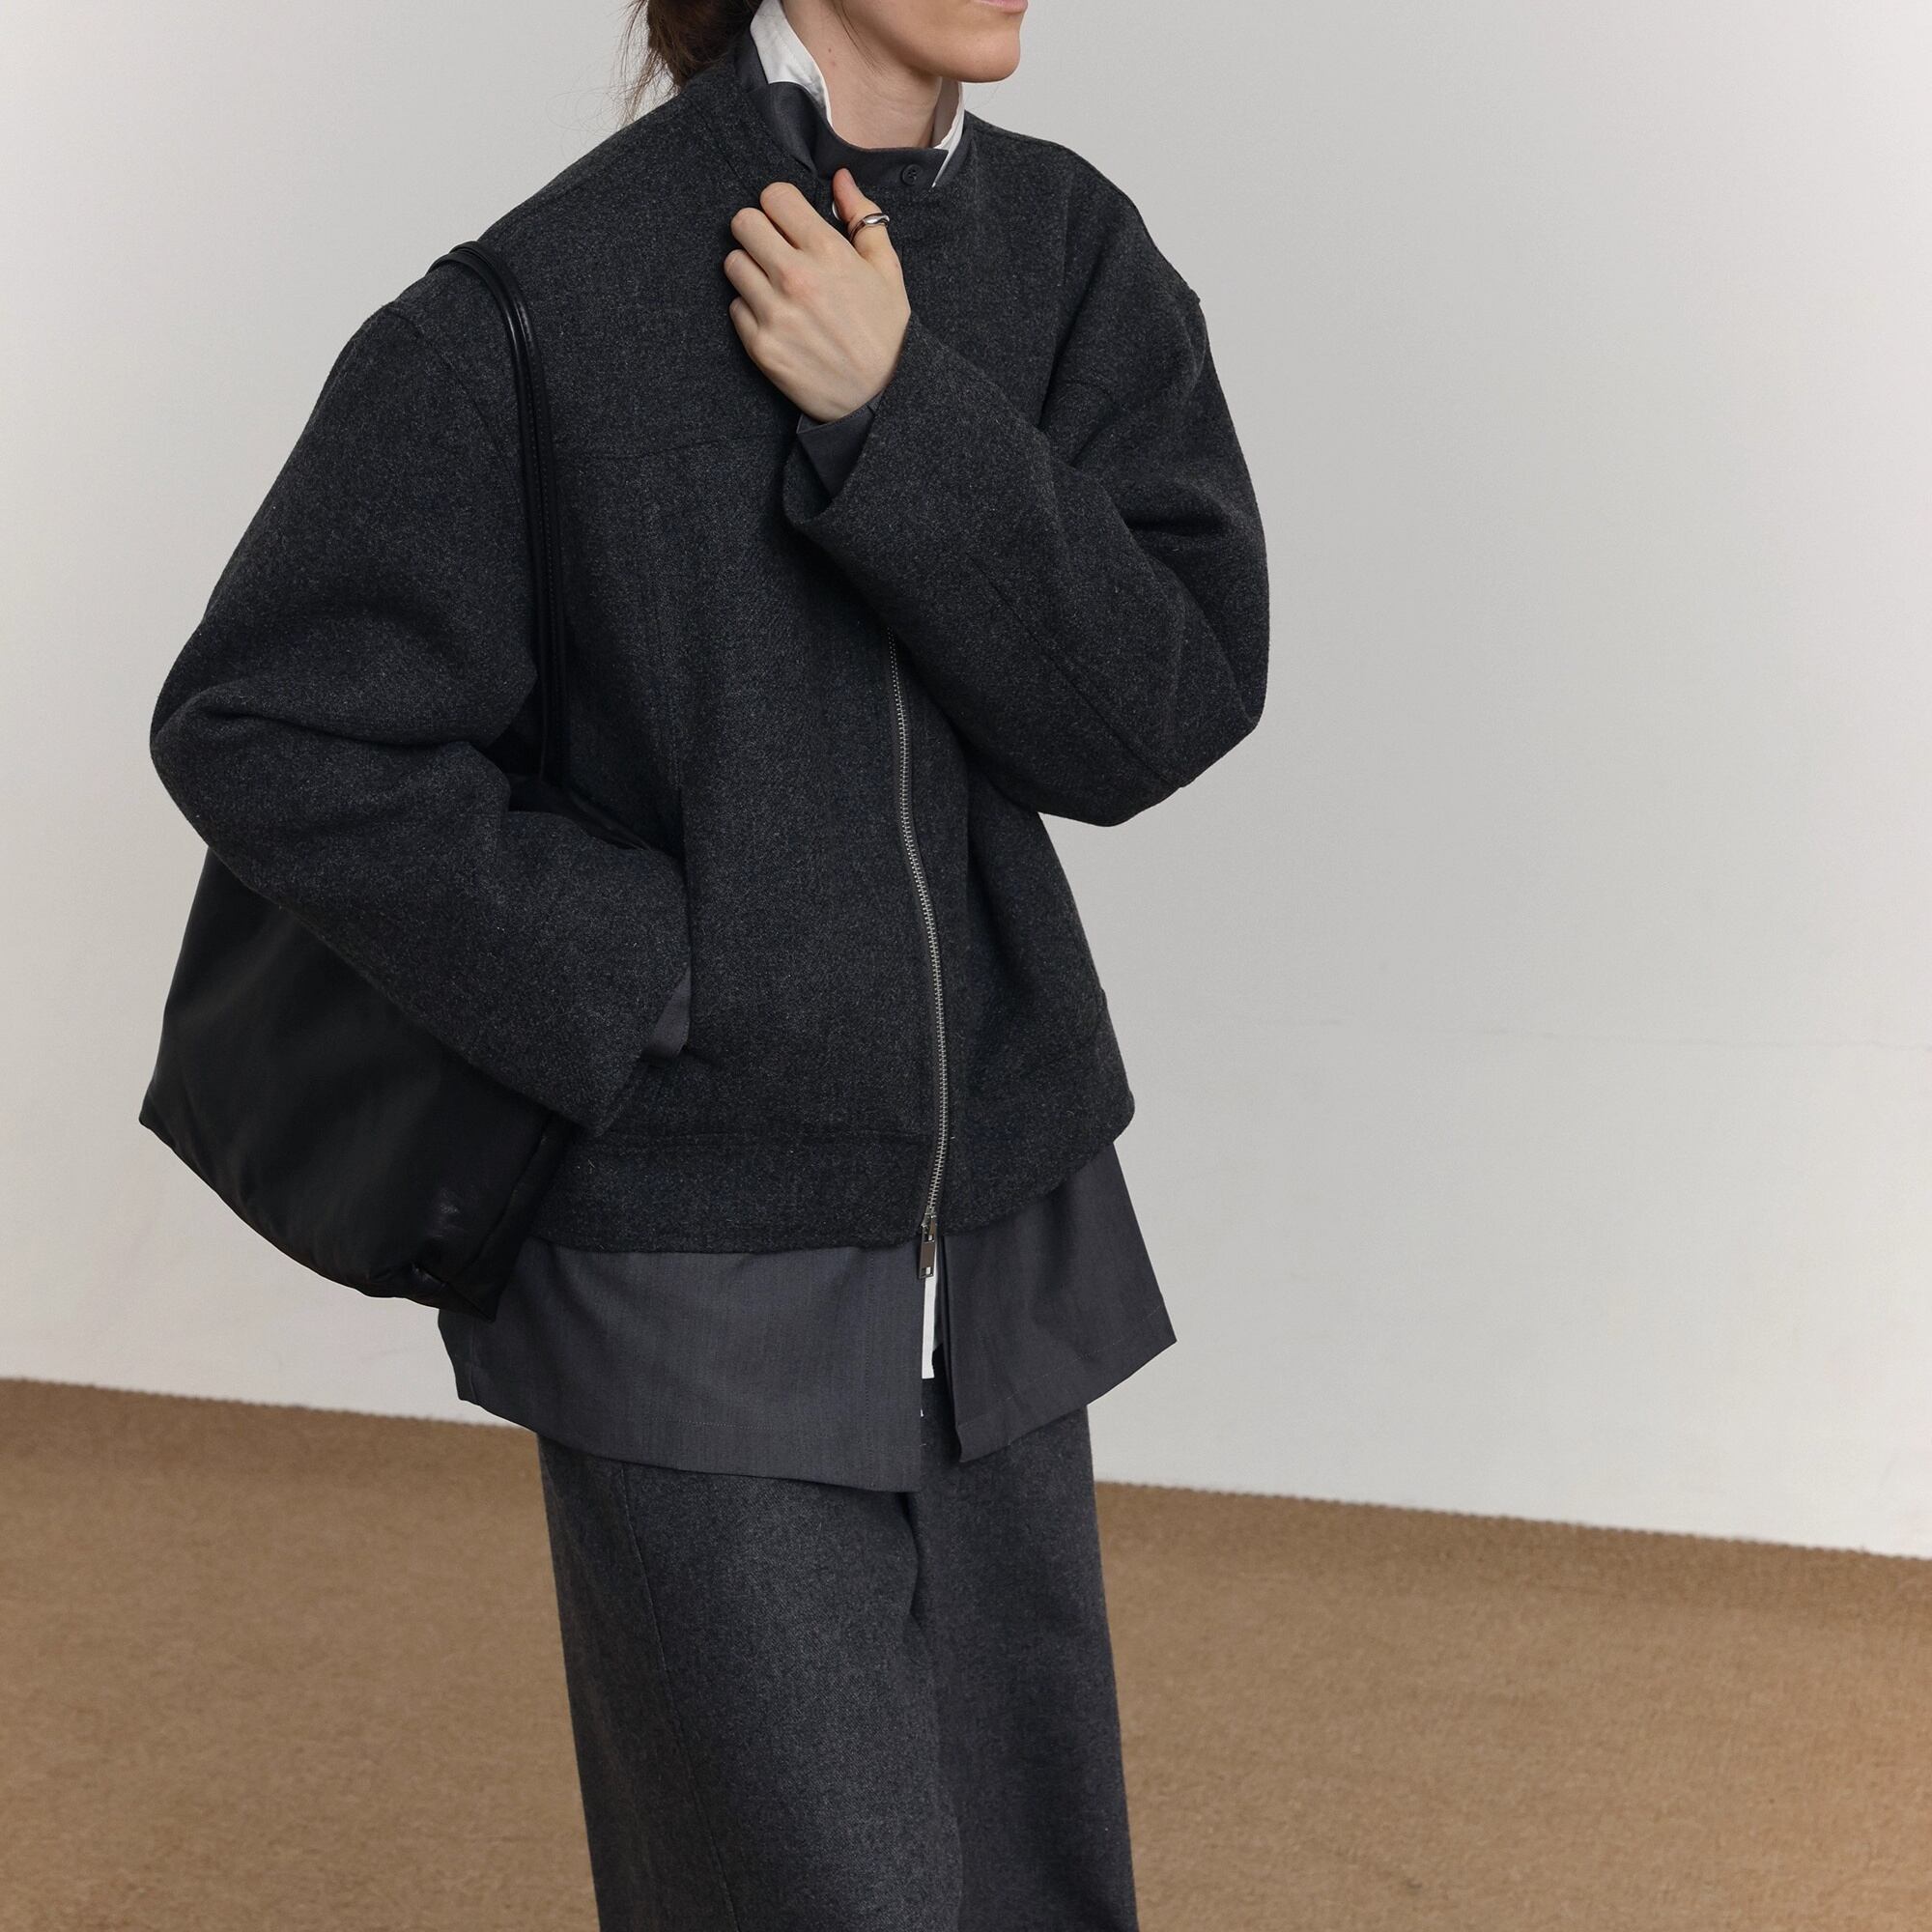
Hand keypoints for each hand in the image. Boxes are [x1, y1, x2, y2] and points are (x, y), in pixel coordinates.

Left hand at [724, 167, 909, 422]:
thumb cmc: (886, 332)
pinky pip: (735, 308)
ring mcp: (773, 313)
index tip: (788, 223)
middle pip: (742, 223)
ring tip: (776, 287)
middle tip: (774, 250)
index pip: (773, 197)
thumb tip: (841, 178)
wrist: (880, 398)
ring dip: (750, 270)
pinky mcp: (760, 346)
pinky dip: (750, 310)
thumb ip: (863, 217)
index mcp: (826, 251)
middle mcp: (794, 277)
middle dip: (758, 231)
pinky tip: (777, 320)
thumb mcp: (887, 270)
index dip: (780, 207)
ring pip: (732, 264)